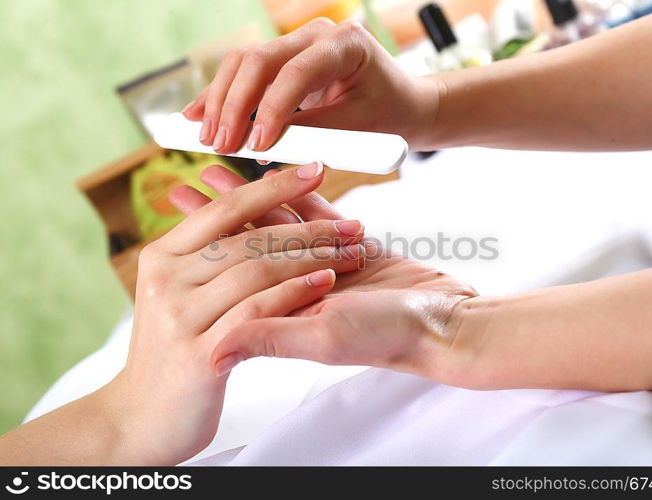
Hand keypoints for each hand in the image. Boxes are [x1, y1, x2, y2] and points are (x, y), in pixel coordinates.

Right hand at [104, 163, 365, 464]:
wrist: (143, 416)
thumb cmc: (177, 350)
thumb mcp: (184, 295)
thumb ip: (211, 257)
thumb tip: (252, 210)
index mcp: (163, 256)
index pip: (226, 209)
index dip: (274, 186)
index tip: (316, 169)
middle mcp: (166, 278)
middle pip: (248, 237)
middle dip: (308, 229)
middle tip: (351, 226)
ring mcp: (179, 315)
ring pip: (256, 268)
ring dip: (311, 257)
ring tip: (348, 252)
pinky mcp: (199, 352)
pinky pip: (256, 309)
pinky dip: (294, 291)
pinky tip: (324, 280)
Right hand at [181, 18, 439, 152]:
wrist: (403, 103)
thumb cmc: (389, 115)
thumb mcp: (358, 128)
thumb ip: (314, 132)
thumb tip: (262, 145)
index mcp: (346, 44)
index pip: (297, 73)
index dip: (271, 110)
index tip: (254, 146)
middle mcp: (318, 34)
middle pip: (259, 60)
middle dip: (234, 105)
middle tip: (218, 144)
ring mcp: (299, 41)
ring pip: (244, 62)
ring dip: (220, 100)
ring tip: (205, 136)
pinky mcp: (285, 57)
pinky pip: (246, 71)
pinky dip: (222, 94)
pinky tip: (197, 115)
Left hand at [182, 167, 476, 385]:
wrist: (448, 321)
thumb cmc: (391, 335)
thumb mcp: (325, 338)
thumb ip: (270, 337)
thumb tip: (211, 350)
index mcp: (285, 312)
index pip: (232, 276)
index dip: (201, 251)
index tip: (168, 231)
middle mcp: (299, 289)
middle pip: (246, 246)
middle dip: (214, 218)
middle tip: (180, 188)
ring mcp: (325, 267)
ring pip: (277, 226)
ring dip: (246, 198)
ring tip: (213, 171)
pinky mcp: (353, 248)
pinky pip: (318, 215)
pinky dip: (296, 194)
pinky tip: (272, 172)